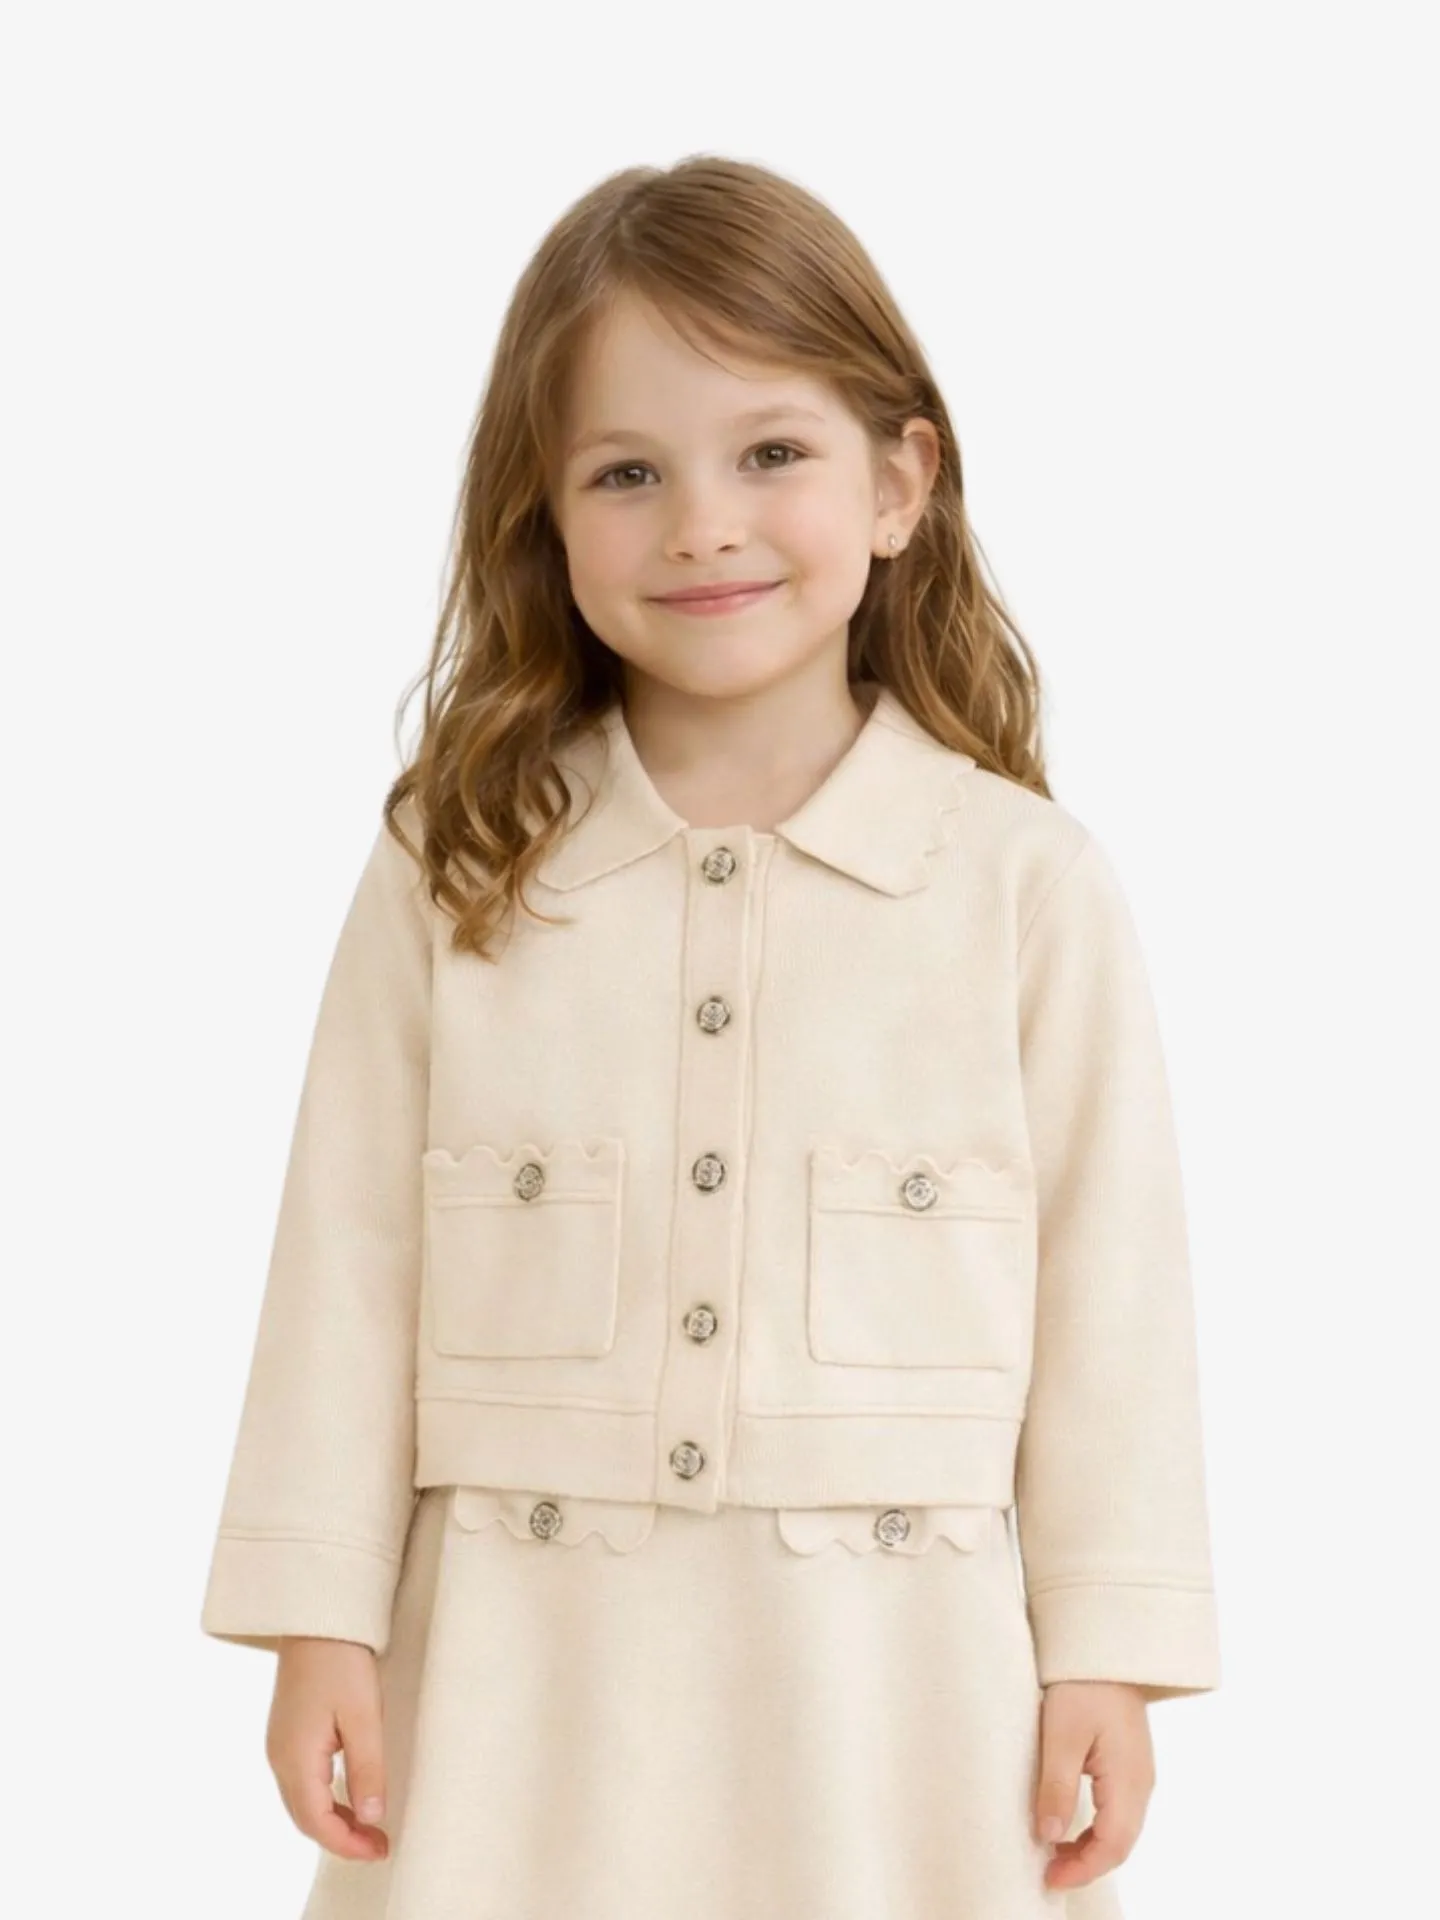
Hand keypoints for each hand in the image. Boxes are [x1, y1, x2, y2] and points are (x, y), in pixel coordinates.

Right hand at [266, 1636, 389, 1862]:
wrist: (317, 1617)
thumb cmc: (342, 1662)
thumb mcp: (364, 1717)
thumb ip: (367, 1770)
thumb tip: (370, 1820)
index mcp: (295, 1759)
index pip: (317, 1823)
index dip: (348, 1845)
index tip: (380, 1851)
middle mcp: (279, 1758)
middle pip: (306, 1818)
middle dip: (341, 1839)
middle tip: (380, 1846)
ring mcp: (280, 1745)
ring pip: (302, 1802)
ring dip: (333, 1821)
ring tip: (370, 1828)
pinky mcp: (287, 1733)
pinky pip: (302, 1782)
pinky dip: (325, 1800)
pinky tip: (349, 1797)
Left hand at [1032, 1680, 1153, 1892]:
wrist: (1104, 1647)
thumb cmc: (1082, 1684)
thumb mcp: (1061, 1734)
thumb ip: (1056, 1787)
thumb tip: (1050, 1837)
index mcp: (1128, 1780)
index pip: (1112, 1845)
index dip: (1083, 1869)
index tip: (1049, 1879)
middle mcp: (1141, 1784)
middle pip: (1120, 1843)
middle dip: (1086, 1864)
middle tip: (1047, 1873)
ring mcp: (1138, 1774)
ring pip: (1120, 1830)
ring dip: (1090, 1848)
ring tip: (1053, 1854)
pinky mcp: (1129, 1764)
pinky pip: (1118, 1811)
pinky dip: (1096, 1829)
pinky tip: (1069, 1826)